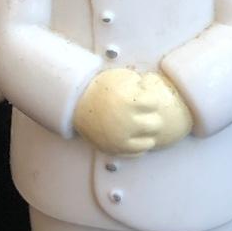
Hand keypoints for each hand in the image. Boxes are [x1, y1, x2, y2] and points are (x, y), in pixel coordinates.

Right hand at [73, 67, 192, 156]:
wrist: (75, 104)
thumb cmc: (99, 88)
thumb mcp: (120, 76)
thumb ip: (139, 82)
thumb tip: (154, 85)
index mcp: (129, 102)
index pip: (154, 103)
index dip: (149, 99)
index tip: (141, 97)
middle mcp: (127, 122)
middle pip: (156, 124)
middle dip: (151, 116)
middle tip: (143, 113)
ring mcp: (121, 139)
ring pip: (149, 142)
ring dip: (147, 133)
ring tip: (139, 125)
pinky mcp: (115, 150)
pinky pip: (137, 153)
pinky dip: (138, 145)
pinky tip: (133, 136)